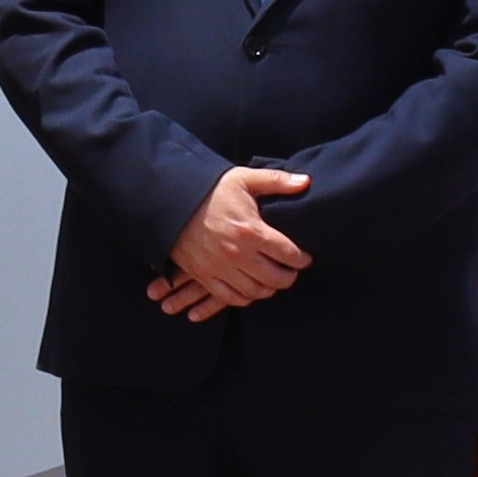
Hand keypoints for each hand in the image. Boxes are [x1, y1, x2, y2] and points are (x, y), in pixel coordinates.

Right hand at [155, 164, 310, 316]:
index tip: (305, 257)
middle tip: (291, 270)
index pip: (289, 254)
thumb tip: (307, 182)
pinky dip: (245, 298)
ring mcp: (219, 267)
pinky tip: (251, 289)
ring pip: (256, 291)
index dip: (302, 259)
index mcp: (251, 231)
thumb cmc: (210, 189)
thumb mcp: (244, 179)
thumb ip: (277, 181)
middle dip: (289, 276)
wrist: (170, 200)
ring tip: (272, 279)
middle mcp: (237, 254)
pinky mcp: (203, 275)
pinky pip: (230, 298)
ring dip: (269, 288)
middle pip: (276, 278)